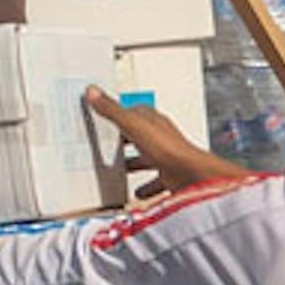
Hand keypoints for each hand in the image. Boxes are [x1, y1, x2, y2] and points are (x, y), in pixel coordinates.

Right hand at [84, 87, 244, 195]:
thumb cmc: (168, 148)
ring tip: (123, 169)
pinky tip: (138, 193)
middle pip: (142, 136)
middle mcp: (162, 139)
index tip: (108, 114)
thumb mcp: (132, 125)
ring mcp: (168, 158)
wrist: (190, 176)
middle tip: (113, 143)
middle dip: (128, 140)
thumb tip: (94, 92)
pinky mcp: (171, 177)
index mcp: (153, 122)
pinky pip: (156, 182)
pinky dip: (147, 187)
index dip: (122, 113)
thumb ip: (112, 110)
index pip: (136, 112)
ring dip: (137, 163)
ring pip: (149, 159)